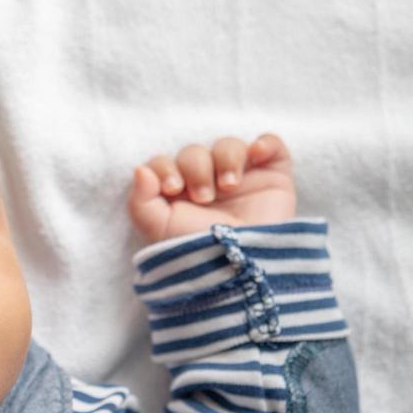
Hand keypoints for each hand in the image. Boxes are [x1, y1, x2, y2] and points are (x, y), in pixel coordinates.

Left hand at [126, 133, 297, 241]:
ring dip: (226, 159)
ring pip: (229, 145)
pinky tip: (257, 154)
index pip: (165, 163)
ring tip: (229, 186)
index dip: (165, 168)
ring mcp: (241, 179)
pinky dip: (265, 143)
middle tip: (204, 197)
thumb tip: (140, 169)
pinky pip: (270, 145)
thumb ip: (140, 201)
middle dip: (196, 169)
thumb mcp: (159, 231)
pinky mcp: (272, 177)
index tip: (172, 187)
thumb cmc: (197, 254)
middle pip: (195, 153)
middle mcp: (207, 184)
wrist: (241, 270)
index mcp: (178, 195)